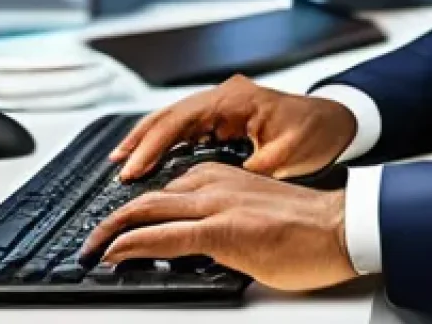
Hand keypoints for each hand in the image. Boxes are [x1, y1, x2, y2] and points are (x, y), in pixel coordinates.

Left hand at [80, 162, 356, 290]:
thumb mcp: (256, 214)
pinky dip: (132, 243)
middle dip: (113, 217)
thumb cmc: (307, 226)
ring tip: (92, 247)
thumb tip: (201, 242)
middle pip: (150, 195)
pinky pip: (164, 235)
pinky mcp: (223, 230)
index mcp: (224, 176)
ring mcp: (218, 204)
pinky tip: (115, 254)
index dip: (139, 210)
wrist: (339, 226)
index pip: (168, 189)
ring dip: (112, 229)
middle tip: (92, 239)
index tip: (122, 226)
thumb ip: (226, 219)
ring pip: (149, 209)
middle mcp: (215, 183)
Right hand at [110, 74, 357, 181]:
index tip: (135, 168)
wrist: (339, 121)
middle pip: (172, 113)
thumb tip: (215, 191)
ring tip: (125, 160)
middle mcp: (226, 96)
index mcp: (236, 98)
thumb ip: (247, 173)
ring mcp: (225, 103)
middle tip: (117, 164)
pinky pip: (190, 125)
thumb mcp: (284, 158)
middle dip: (143, 138)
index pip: (183, 118)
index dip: (155, 144)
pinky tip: (154, 156)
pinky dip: (169, 139)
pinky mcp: (227, 114)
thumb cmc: (317, 133)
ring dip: (152, 138)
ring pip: (177, 117)